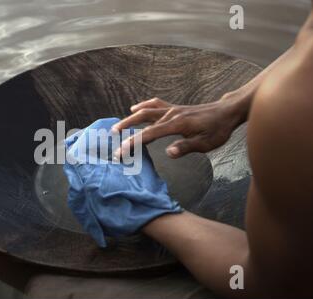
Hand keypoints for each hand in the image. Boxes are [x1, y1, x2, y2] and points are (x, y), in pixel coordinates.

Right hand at [112, 97, 245, 158]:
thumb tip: (168, 153)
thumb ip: (186, 147)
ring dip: (130, 118)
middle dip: (126, 129)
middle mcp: (171, 114)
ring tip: (117, 126)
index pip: (149, 134)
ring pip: (146, 111)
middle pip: (142, 119)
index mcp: (177, 124)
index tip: (121, 151)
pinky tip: (135, 109)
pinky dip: (143, 106)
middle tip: (113, 139)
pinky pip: (155, 105)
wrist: (227, 112)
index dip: (133, 142)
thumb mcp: (206, 143)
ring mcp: (172, 109)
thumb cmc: (218, 129)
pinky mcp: (174, 108)